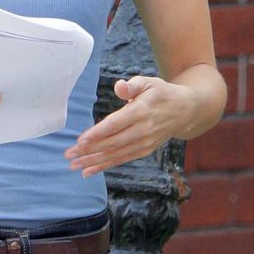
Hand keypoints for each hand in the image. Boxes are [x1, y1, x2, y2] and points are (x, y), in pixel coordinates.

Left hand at [65, 75, 195, 175]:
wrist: (185, 110)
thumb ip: (133, 85)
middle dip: (89, 150)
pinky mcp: (144, 151)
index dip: (98, 133)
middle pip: (112, 143)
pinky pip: (121, 160)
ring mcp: (144, 143)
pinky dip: (104, 166)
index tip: (80, 140)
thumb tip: (119, 87)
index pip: (116, 124)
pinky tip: (88, 171)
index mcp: (142, 111)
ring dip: (93, 161)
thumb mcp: (149, 82)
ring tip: (74, 165)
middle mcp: (143, 130)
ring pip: (115, 154)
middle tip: (69, 154)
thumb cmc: (161, 93)